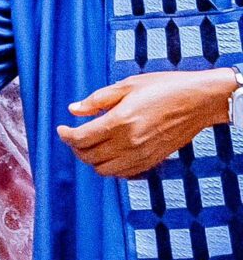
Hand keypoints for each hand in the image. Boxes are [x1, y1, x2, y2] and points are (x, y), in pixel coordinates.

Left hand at [56, 68, 234, 176]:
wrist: (199, 101)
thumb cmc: (163, 87)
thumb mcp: (126, 85)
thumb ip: (97, 100)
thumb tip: (73, 109)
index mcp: (119, 122)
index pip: (81, 139)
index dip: (66, 135)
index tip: (61, 129)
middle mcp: (128, 143)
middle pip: (89, 156)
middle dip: (75, 147)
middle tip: (73, 135)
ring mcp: (141, 155)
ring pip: (104, 170)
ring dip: (91, 160)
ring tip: (90, 145)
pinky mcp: (152, 161)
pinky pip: (122, 173)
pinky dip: (110, 167)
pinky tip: (109, 153)